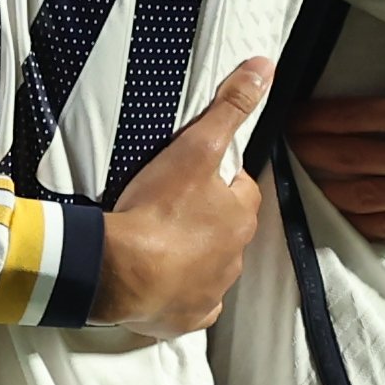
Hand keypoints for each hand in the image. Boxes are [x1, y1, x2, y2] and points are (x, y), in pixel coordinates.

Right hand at [86, 59, 271, 338]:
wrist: (120, 272)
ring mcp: (212, 291)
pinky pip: (191, 304)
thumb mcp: (195, 147)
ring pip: (210, 267)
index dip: (219, 181)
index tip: (194, 177)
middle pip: (225, 230)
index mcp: (240, 216)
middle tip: (169, 208)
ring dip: (191, 256)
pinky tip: (158, 282)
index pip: (241, 191)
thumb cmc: (158, 210)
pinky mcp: (187, 317)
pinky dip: (179, 294)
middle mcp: (234, 257)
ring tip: (157, 243)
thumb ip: (230, 106)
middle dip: (206, 220)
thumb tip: (264, 67)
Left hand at [289, 86, 384, 246]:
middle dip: (309, 154)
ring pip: (362, 197)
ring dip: (326, 189)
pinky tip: (340, 209)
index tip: (291, 118)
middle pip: (348, 158)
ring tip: (305, 180)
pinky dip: (359, 219)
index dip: (315, 120)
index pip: (352, 117)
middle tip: (285, 149)